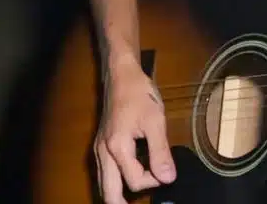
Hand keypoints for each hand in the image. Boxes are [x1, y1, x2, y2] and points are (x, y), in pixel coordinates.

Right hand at [94, 55, 176, 203]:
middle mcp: (103, 153)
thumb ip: (160, 151)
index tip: (166, 168)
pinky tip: (127, 176)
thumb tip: (167, 179)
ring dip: (118, 193)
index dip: (154, 180)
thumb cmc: (139, 93)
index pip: (135, 181)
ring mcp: (98, 149)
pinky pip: (104, 172)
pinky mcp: (100, 144)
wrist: (121, 74)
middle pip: (108, 194)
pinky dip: (114, 181)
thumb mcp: (156, 120)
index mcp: (117, 148)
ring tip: (135, 195)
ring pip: (103, 184)